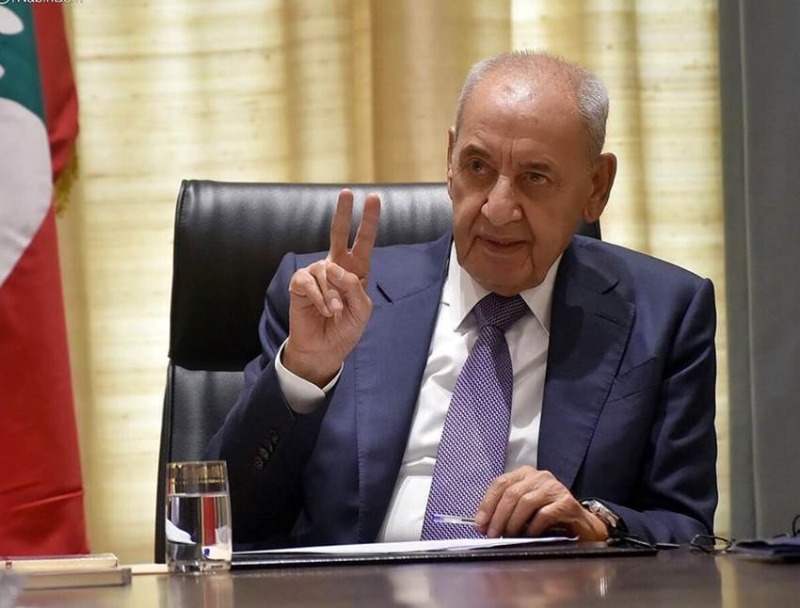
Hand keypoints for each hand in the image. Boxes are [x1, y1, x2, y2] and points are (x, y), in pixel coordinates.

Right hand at [283, 189, 380, 385]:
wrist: (325, 349)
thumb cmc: (345, 329)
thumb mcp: (362, 310)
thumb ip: (354, 287)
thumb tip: (333, 268)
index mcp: (356, 271)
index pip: (363, 242)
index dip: (368, 221)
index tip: (372, 198)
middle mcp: (335, 267)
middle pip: (337, 234)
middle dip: (342, 214)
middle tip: (346, 193)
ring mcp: (317, 274)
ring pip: (326, 271)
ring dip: (332, 294)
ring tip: (335, 312)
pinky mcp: (300, 284)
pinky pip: (309, 282)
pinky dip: (319, 298)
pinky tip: (323, 310)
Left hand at [474, 466, 608, 540]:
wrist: (582, 525)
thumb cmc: (550, 518)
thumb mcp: (524, 511)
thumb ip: (505, 512)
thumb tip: (482, 524)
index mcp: (526, 474)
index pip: (500, 483)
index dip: (487, 504)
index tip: (480, 523)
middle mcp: (540, 477)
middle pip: (512, 493)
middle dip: (498, 516)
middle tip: (493, 534)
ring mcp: (555, 488)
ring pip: (526, 502)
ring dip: (513, 522)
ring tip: (509, 536)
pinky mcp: (567, 502)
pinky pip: (544, 514)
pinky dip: (533, 527)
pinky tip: (529, 536)